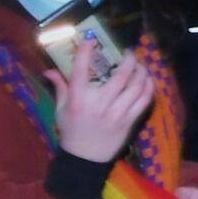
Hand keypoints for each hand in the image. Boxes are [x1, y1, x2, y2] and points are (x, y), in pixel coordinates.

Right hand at [44, 38, 152, 162]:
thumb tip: (49, 70)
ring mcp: (117, 113)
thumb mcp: (61, 109)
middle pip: (120, 75)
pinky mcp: (129, 121)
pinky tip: (147, 80)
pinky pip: (144, 101)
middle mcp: (99, 103)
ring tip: (141, 65)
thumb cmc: (71, 131)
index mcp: (78, 99)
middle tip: (129, 53)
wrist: (85, 158)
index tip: (90, 40)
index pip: (81, 70)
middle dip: (128, 59)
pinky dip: (148, 88)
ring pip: (136, 86)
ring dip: (142, 71)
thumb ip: (59, 87)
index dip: (86, 51)